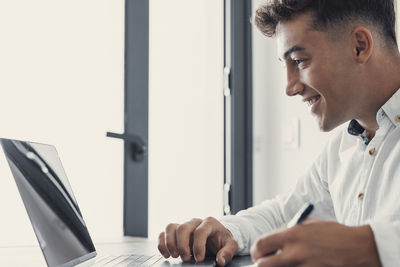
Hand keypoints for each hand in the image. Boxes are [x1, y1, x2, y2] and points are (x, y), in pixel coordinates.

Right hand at [158, 217, 237, 265]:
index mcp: (209, 223)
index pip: (200, 231)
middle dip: (182, 245)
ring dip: (170, 243)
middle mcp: (195, 222)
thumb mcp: (231, 245)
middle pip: (183, 228)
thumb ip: (227, 252)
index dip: (198, 246)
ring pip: (171, 227)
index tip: (199, 259)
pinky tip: (166, 254)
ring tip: (174, 256)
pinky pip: (164, 232)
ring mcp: (184, 225)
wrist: (217, 235)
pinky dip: (162, 243)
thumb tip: (220, 260)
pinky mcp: (176, 231)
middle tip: (186, 258)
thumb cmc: (222, 239)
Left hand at [250, 220, 381, 266]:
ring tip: (286, 263)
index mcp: (290, 235)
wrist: (357, 247)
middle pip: (262, 265)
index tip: (259, 254)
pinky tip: (299, 266)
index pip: (260, 245)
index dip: (257, 251)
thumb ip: (288, 230)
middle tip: (267, 262)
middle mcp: (294, 252)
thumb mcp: (308, 224)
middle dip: (262, 264)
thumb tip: (272, 240)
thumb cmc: (333, 233)